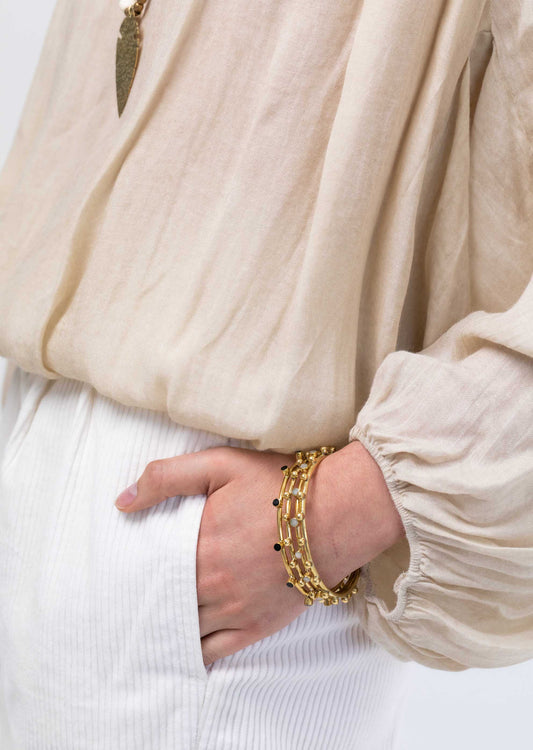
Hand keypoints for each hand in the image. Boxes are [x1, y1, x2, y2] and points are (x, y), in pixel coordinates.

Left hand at [114, 441, 404, 666]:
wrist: (337, 514)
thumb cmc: (279, 486)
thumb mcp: (220, 465)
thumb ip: (167, 478)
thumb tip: (122, 502)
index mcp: (197, 546)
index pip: (151, 570)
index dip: (134, 573)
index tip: (119, 575)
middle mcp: (210, 585)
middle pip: (165, 603)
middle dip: (146, 603)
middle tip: (126, 605)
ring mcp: (234, 610)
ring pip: (185, 630)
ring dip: (165, 628)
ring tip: (146, 628)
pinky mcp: (257, 626)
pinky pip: (216, 651)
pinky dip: (194, 654)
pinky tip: (181, 652)